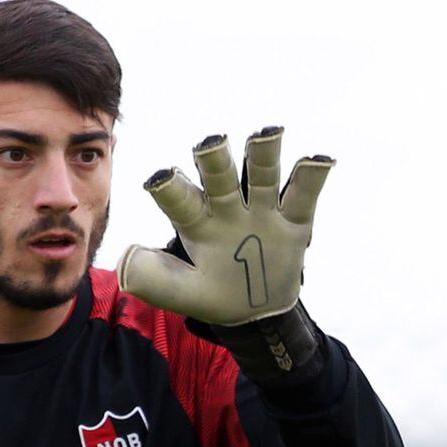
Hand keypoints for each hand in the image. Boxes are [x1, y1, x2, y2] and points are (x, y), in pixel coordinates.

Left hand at [118, 126, 333, 326]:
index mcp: (197, 222)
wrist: (255, 312)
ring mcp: (262, 212)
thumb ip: (154, 279)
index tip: (159, 178)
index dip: (170, 188)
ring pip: (263, 175)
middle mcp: (228, 208)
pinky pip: (303, 195)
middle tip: (211, 143)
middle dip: (215, 160)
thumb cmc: (213, 296)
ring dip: (264, 154)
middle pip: (220, 177)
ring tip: (267, 133)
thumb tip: (126, 259)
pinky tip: (320, 159)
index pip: (180, 200)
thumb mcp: (182, 294)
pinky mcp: (293, 222)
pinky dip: (312, 176)